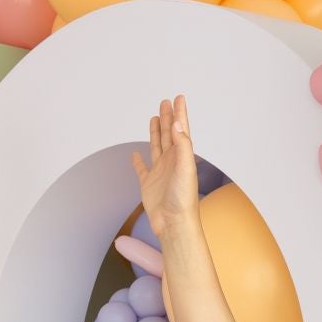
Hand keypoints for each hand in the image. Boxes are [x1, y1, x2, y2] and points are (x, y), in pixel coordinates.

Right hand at [131, 96, 198, 237]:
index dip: (179, 113)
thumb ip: (182, 145)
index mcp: (182, 156)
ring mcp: (160, 172)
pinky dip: (138, 161)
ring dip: (156, 133)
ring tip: (155, 118)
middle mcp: (172, 162)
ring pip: (156, 147)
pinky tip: (135, 154)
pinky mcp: (148, 184)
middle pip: (169, 134)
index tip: (178, 98)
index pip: (181, 130)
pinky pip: (141, 169)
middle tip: (165, 102)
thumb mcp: (186, 167)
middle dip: (167, 118)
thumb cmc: (183, 199)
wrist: (173, 223)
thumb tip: (177, 124)